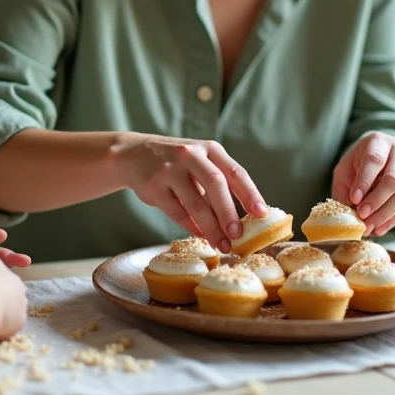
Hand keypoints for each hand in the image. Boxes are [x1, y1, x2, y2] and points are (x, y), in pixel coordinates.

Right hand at [111, 132, 267, 253]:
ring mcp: (170, 169)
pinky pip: (176, 211)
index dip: (250, 193)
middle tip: (238, 235)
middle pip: (215, 184)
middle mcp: (190, 155)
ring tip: (222, 245)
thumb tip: (245, 218)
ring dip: (210, 227)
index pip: (235, 171)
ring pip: (195, 202)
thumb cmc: (177, 163)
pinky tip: (200, 235)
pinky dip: (190, 226)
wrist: (133, 154)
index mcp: (209, 149)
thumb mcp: (199, 161)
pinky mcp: (153, 185)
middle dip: (228, 212)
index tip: (261, 213)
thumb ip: (219, 182)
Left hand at [331, 132, 394, 236]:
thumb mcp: (345, 170)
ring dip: (387, 213)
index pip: (374, 160)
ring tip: (370, 226)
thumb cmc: (360, 165)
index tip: (354, 199)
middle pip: (393, 178)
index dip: (364, 181)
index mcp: (379, 141)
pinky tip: (382, 227)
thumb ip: (344, 189)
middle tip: (362, 216)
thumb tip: (348, 213)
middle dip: (376, 201)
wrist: (383, 160)